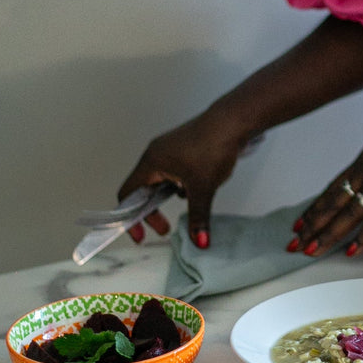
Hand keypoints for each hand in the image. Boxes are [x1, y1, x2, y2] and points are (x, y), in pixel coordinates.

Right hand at [118, 109, 249, 247]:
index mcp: (151, 162)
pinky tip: (198, 186)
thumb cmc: (214, 146)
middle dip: (152, 211)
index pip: (128, 194)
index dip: (130, 218)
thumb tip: (199, 240)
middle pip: (143, 189)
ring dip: (168, 196)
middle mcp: (155, 154)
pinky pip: (173, 172)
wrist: (233, 122)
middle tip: (165, 229)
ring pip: (160, 181)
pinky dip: (180, 184)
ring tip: (188, 202)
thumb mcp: (204, 188)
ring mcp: (169, 150)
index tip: (140, 234)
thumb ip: (199, 216)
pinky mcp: (182, 148)